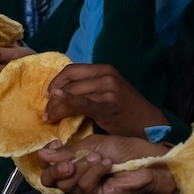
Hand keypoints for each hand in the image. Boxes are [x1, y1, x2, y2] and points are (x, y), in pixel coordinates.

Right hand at [39, 135, 173, 193]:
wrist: (149, 161)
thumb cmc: (125, 150)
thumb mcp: (94, 144)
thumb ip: (69, 151)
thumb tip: (43, 156)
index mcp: (73, 162)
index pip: (47, 166)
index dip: (46, 156)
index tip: (56, 144)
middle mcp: (76, 178)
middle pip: (49, 180)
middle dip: (55, 169)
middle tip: (68, 162)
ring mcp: (86, 190)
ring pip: (66, 184)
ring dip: (81, 167)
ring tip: (99, 157)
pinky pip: (84, 187)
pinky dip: (93, 173)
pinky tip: (106, 165)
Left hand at [44, 64, 164, 135]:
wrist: (148, 123)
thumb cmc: (126, 109)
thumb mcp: (108, 91)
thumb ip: (89, 88)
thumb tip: (60, 94)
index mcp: (104, 69)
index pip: (71, 70)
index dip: (55, 82)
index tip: (47, 95)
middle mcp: (105, 75)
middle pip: (69, 82)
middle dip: (52, 97)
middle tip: (45, 112)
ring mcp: (108, 89)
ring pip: (72, 94)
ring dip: (56, 107)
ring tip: (49, 118)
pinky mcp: (108, 105)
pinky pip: (82, 104)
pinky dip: (66, 104)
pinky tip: (55, 110)